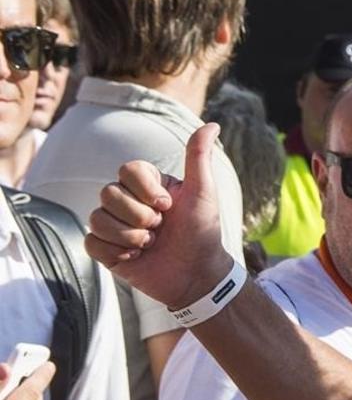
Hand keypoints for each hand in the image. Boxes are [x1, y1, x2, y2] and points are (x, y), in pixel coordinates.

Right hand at [85, 123, 233, 309]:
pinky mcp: (106, 250)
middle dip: (139, 215)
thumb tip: (212, 124)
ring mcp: (115, 225)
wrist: (198, 275)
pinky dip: (115, 251)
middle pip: (108, 193)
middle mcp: (129, 201)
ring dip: (129, 235)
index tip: (168, 206)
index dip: (144, 189)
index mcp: (148, 184)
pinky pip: (91, 242)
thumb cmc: (203, 232)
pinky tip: (136, 257)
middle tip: (161, 229)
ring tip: (151, 244)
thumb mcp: (203, 192)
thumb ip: (199, 157)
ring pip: (97, 218)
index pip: (127, 169)